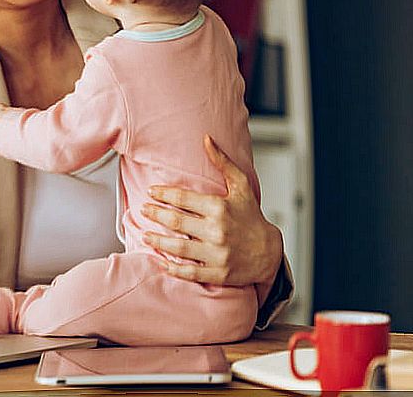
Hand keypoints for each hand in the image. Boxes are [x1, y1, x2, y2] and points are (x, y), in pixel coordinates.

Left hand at [141, 135, 282, 285]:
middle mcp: (217, 231)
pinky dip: (174, 268)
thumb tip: (206, 139)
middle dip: (155, 214)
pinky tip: (162, 262)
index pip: (183, 199)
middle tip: (143, 209)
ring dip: (158, 240)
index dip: (163, 194)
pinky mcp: (218, 273)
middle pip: (176, 222)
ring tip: (145, 234)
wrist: (269, 251)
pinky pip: (190, 271)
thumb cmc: (251, 216)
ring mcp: (217, 254)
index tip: (151, 191)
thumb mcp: (240, 186)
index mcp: (219, 208)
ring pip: (179, 247)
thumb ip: (222, 162)